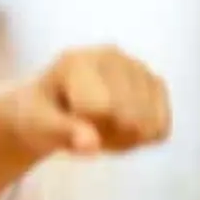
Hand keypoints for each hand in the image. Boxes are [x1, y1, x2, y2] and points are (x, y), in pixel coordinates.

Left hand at [7, 45, 170, 157]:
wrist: (49, 107)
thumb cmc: (39, 115)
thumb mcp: (37, 126)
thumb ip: (61, 132)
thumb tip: (91, 145)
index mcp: (78, 61)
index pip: (103, 108)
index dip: (88, 131)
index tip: (68, 128)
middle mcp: (112, 55)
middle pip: (131, 118)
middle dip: (109, 137)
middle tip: (83, 131)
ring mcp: (137, 67)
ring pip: (149, 125)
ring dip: (125, 140)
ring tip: (100, 128)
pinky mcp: (154, 82)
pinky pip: (162, 128)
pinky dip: (144, 139)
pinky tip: (121, 129)